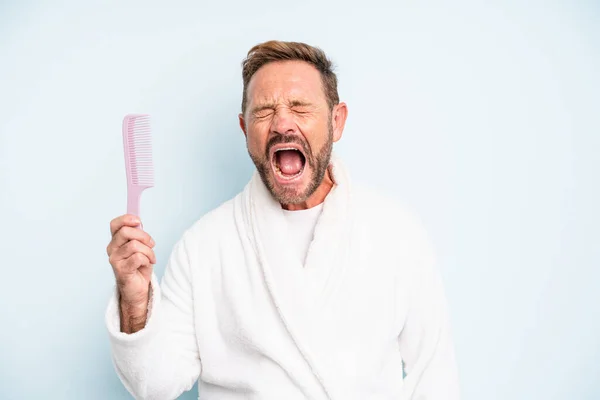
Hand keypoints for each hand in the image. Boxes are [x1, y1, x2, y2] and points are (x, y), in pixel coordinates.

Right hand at [107, 214, 155, 331]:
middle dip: (144, 236)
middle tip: (151, 244)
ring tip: (151, 258)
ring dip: (149, 251)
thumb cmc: (139, 266)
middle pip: (126, 232)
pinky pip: (138, 257)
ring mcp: (115, 260)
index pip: (115, 224)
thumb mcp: (141, 247)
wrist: (138, 289)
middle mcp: (112, 249)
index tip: (138, 221)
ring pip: (135, 245)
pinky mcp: (121, 270)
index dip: (126, 219)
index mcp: (116, 241)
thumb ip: (138, 235)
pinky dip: (147, 259)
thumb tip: (138, 222)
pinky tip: (147, 264)